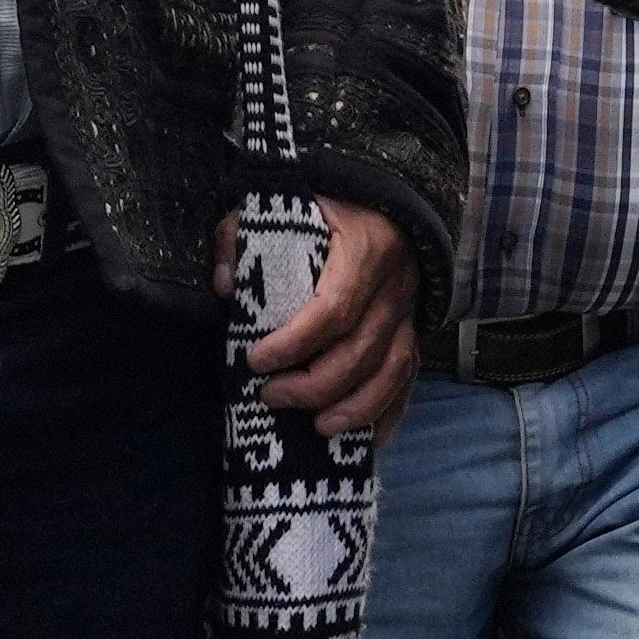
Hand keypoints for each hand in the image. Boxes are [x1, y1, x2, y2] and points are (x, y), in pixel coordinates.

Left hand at [241, 201, 418, 435]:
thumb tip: (225, 286)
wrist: (383, 198)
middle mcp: (395, 283)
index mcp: (366, 247)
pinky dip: (387, 412)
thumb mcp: (278, 204)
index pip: (333, 308)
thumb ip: (243, 235)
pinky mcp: (413, 331)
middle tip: (270, 397)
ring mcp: (410, 310)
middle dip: (315, 384)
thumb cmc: (323, 206)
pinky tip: (365, 440)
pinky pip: (408, 379)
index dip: (294, 343)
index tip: (255, 360)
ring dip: (356, 408)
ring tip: (318, 429)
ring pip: (391, 370)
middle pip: (361, 349)